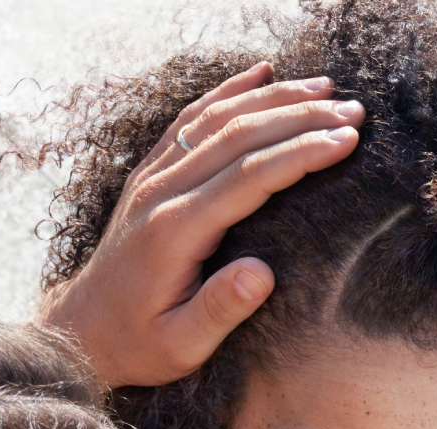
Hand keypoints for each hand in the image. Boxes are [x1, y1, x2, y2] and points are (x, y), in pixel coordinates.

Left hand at [38, 64, 363, 387]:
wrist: (82, 331)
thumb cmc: (138, 344)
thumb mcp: (180, 345)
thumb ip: (220, 310)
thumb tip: (263, 273)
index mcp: (175, 231)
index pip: (249, 176)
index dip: (301, 154)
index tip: (346, 143)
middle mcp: (161, 192)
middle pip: (238, 136)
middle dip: (301, 117)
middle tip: (355, 112)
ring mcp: (151, 178)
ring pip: (217, 119)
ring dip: (274, 97)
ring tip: (326, 90)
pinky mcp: (149, 175)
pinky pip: (191, 121)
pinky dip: (229, 92)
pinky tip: (261, 74)